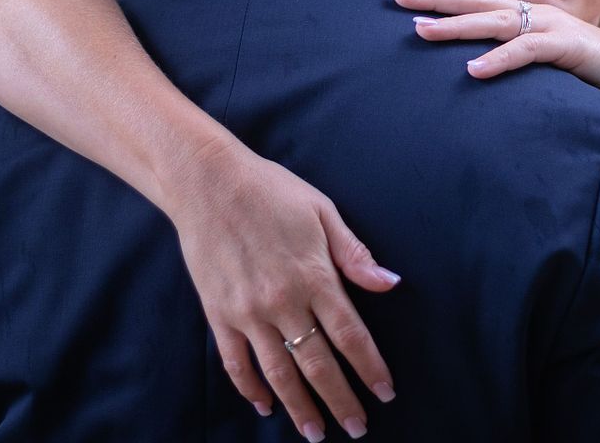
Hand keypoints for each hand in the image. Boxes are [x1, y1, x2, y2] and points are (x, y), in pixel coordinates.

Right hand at [164, 137, 399, 440]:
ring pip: (279, 373)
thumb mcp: (322, 211)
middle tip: (357, 429)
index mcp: (314, 276)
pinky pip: (236, 363)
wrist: (208, 182)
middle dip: (340, 401)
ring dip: (300, 407)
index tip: (385, 393)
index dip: (370, 368)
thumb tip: (390, 282)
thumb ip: (354, 253)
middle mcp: (282, 301)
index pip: (350, 335)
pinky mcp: (219, 314)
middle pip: (318, 365)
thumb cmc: (271, 190)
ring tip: (315, 433)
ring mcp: (248, 312)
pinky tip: (266, 405)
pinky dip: (251, 389)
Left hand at [391, 0, 599, 114]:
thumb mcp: (542, 55)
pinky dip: (498, 61)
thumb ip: (514, 48)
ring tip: (419, 31)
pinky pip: (526, 53)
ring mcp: (550, 27)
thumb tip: (476, 57)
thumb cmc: (586, 69)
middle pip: (475, 0)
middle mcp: (533, 12)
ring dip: (455, 26)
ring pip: (494, 22)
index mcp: (525, 12)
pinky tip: (471, 71)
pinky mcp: (566, 48)